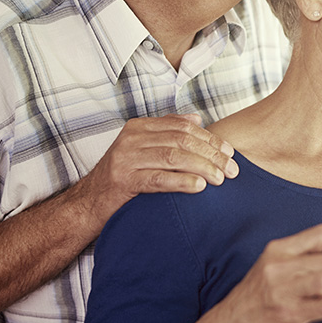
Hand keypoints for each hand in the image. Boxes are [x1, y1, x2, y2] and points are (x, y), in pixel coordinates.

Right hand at [76, 114, 238, 227]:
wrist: (88, 203)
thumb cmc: (123, 177)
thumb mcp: (143, 149)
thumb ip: (167, 132)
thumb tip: (196, 118)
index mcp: (139, 127)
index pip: (183, 127)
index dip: (210, 139)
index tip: (230, 153)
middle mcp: (132, 138)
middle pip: (181, 141)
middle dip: (212, 155)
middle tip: (233, 170)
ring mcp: (125, 158)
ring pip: (173, 157)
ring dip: (202, 168)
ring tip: (221, 179)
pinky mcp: (123, 180)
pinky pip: (158, 178)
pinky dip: (181, 181)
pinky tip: (199, 187)